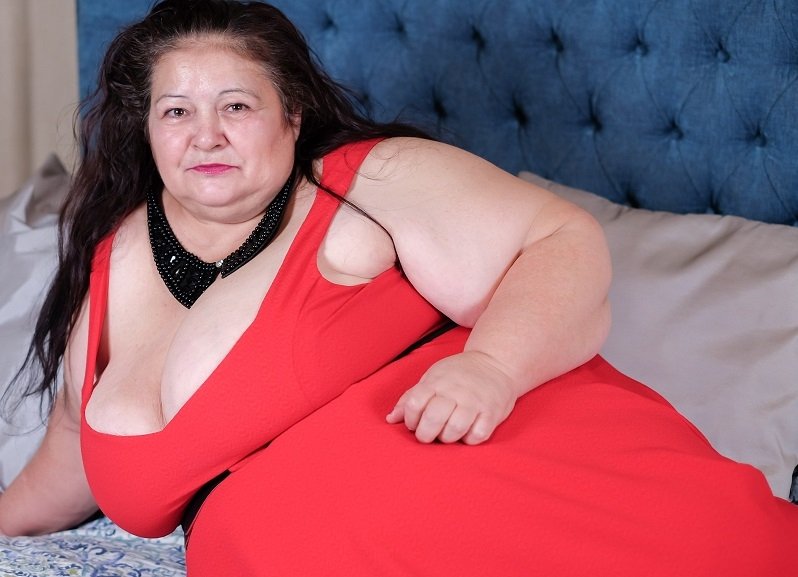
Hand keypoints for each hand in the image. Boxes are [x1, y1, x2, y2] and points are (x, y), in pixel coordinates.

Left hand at [385, 351, 517, 443]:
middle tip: (428, 434)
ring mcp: (475, 402)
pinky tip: (466, 433)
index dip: (409, 419)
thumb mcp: (432, 377)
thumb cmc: (459, 374)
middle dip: (425, 434)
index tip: (414, 424)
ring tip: (447, 434)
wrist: (496, 363)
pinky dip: (468, 439)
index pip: (414, 403)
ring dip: (447, 438)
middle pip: (433, 419)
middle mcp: (455, 390)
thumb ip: (411, 397)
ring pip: (455, 429)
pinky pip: (477, 435)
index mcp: (437, 381)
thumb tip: (390, 419)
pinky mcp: (492, 413)